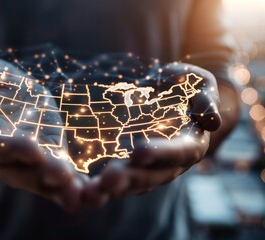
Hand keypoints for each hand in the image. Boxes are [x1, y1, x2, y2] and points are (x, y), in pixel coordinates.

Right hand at [0, 58, 86, 211]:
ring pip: (44, 181)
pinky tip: (95, 192)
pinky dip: (78, 186)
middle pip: (23, 171)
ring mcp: (30, 161)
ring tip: (80, 192)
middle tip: (63, 177)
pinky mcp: (52, 156)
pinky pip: (63, 176)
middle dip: (43, 174)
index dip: (13, 148)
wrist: (7, 90)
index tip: (32, 149)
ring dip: (62, 189)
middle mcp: (6, 157)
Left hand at [84, 63, 221, 204]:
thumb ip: (206, 99)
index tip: (139, 151)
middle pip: (153, 176)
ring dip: (114, 190)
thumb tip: (213, 122)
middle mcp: (171, 163)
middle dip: (132, 178)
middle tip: (109, 178)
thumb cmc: (183, 87)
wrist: (168, 95)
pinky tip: (84, 189)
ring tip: (93, 191)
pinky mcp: (131, 168)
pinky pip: (119, 182)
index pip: (180, 152)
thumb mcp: (199, 83)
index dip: (162, 153)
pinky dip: (103, 187)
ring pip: (134, 185)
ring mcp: (150, 169)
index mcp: (191, 144)